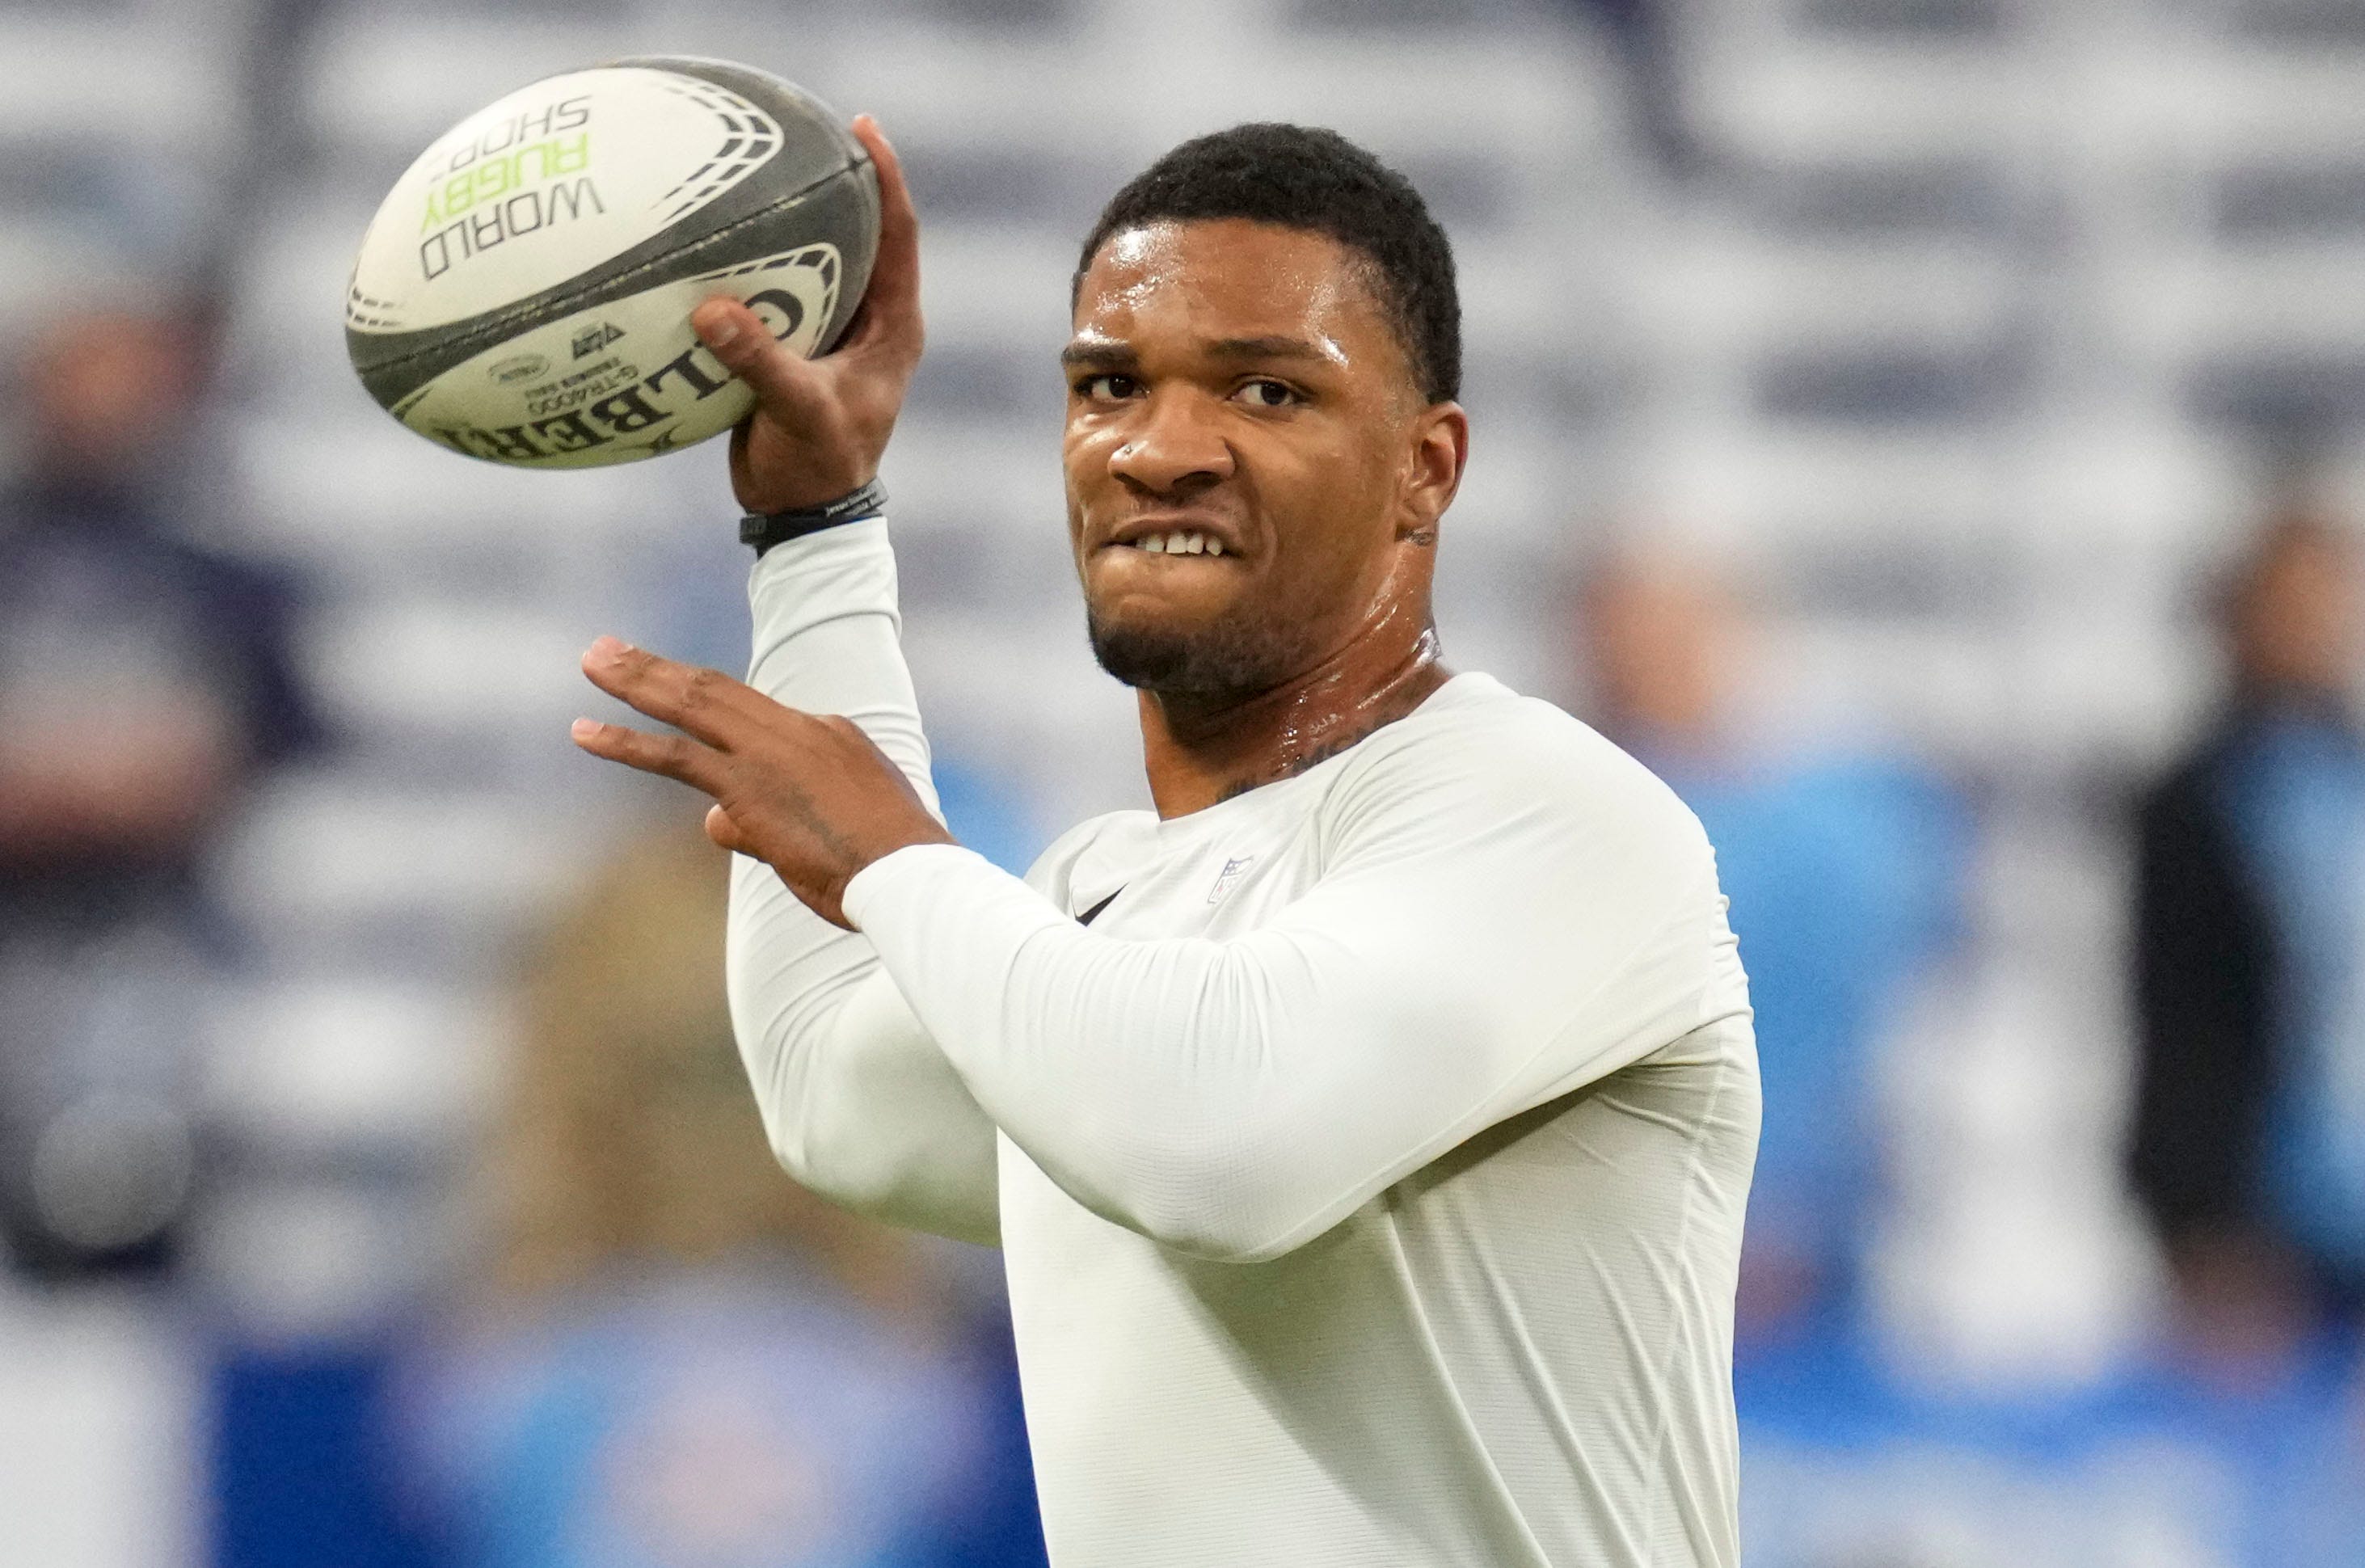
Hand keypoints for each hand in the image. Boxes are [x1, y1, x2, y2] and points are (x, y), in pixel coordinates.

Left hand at [571, 636, 952, 926]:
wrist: (911, 875)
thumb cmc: (887, 868)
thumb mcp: (830, 830)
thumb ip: (765, 819)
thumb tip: (712, 822)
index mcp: (829, 735)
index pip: (753, 715)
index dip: (704, 702)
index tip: (667, 689)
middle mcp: (799, 731)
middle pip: (714, 690)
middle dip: (657, 668)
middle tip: (606, 648)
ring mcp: (770, 754)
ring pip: (691, 706)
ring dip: (636, 682)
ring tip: (591, 662)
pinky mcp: (748, 787)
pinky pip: (675, 756)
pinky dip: (625, 742)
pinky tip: (585, 731)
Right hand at [691, 115, 922, 512]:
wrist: (802, 513)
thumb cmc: (819, 466)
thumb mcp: (797, 411)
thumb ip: (761, 361)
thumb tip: (712, 310)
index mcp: (894, 328)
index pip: (900, 236)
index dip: (886, 179)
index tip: (863, 128)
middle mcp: (871, 322)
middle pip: (861, 235)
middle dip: (837, 184)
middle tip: (804, 132)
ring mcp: (834, 334)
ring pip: (817, 261)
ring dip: (792, 223)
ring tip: (756, 171)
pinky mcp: (797, 349)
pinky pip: (777, 292)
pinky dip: (753, 265)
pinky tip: (715, 239)